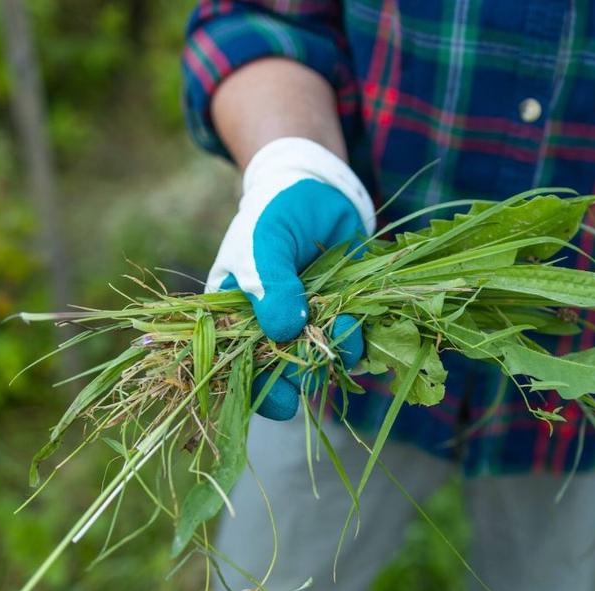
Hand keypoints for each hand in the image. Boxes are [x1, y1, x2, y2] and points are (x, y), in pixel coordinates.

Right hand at [206, 137, 375, 419]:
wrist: (317, 187)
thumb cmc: (273, 213)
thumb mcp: (262, 243)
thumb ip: (269, 284)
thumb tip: (284, 331)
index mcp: (236, 317)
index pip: (240, 368)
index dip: (259, 391)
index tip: (283, 399)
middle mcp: (270, 328)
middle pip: (283, 374)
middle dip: (305, 372)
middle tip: (318, 358)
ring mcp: (307, 323)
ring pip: (322, 361)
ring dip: (336, 352)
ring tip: (344, 322)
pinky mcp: (341, 315)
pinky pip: (351, 342)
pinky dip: (359, 338)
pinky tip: (359, 320)